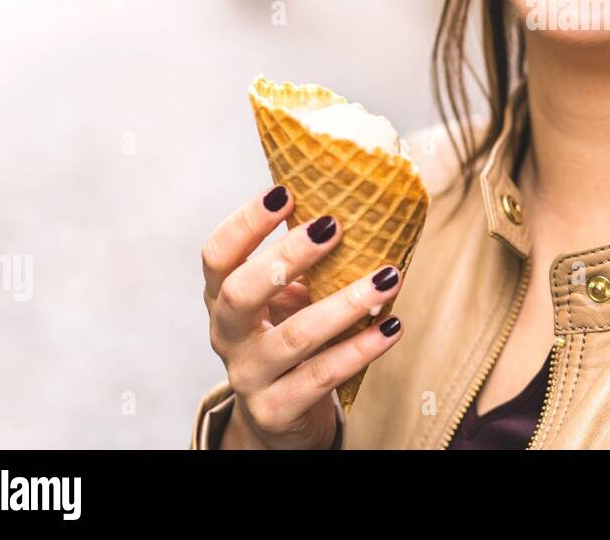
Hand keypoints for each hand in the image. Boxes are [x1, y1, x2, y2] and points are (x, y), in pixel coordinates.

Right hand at [201, 185, 404, 448]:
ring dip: (345, 304)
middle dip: (288, 255)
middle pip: (242, 292)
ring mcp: (248, 376)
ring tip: (388, 277)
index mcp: (223, 299)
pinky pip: (321, 376)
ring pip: (294, 337)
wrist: (279, 419)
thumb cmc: (289, 339)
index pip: (218, 256)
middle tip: (333, 225)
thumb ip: (304, 265)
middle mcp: (227, 336)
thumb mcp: (286, 301)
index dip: (245, 223)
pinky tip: (392, 327)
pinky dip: (360, 349)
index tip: (283, 191)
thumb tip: (356, 203)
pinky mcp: (275, 410)